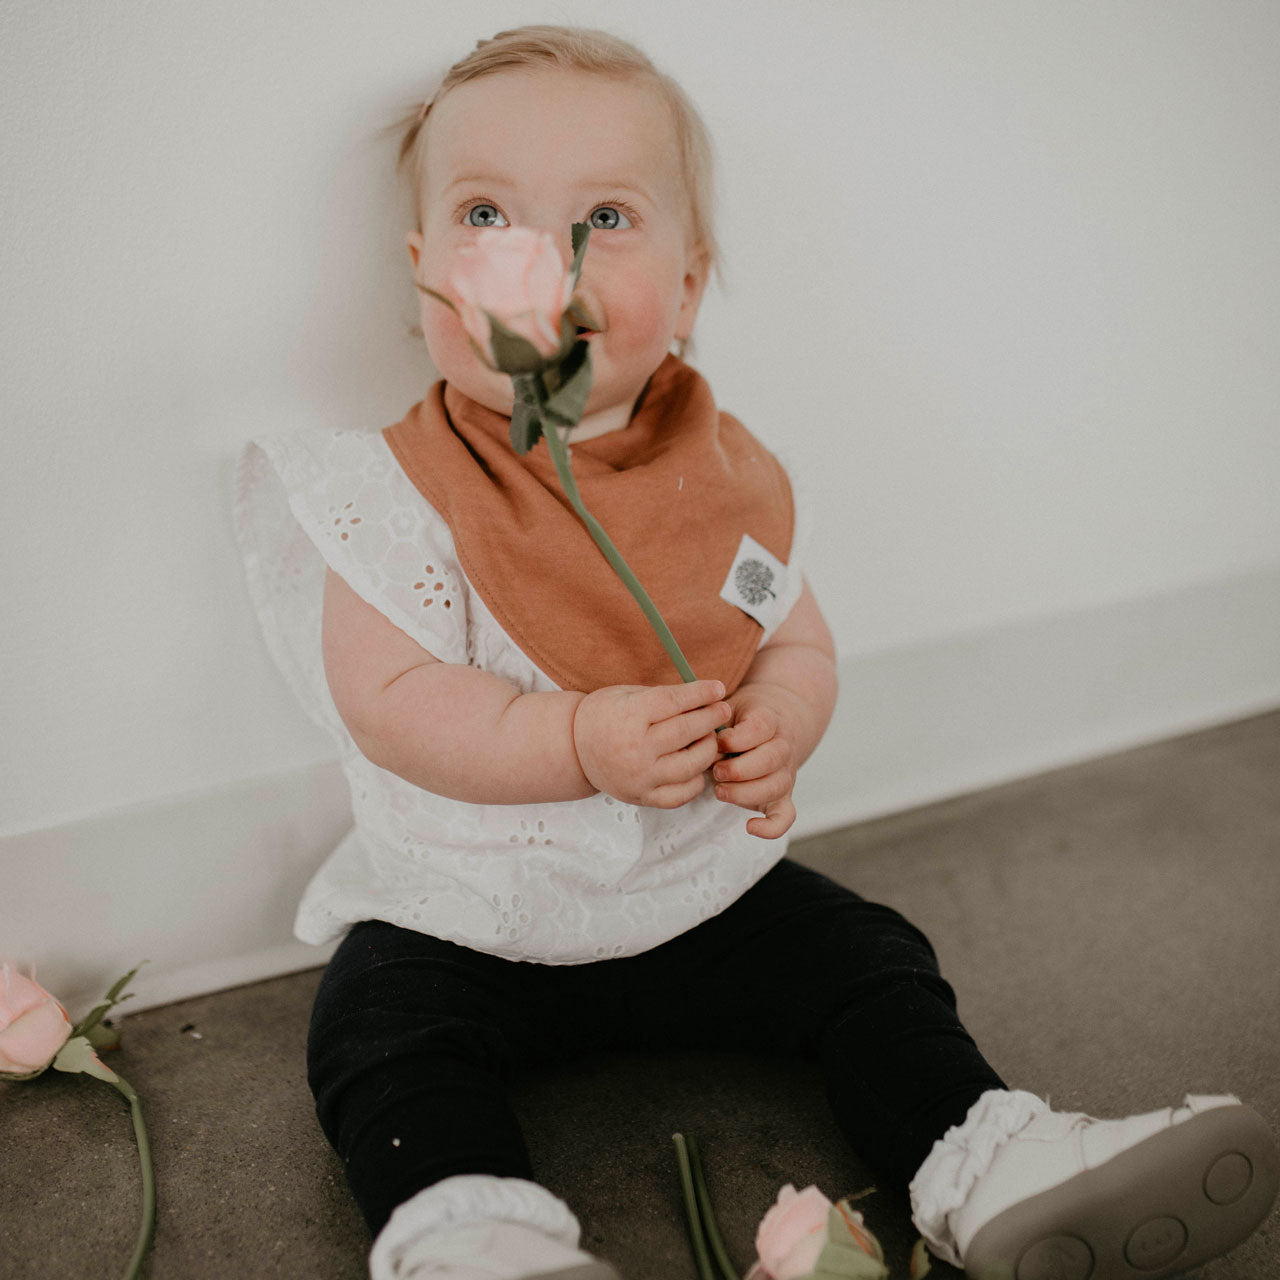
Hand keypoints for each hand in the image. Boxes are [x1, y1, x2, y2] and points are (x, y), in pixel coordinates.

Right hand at [573, 679, 730, 808]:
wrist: (573, 749)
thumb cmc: (604, 715)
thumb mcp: (627, 695)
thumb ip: (665, 697)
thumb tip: (706, 696)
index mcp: (628, 717)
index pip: (674, 702)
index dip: (700, 694)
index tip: (719, 689)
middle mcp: (635, 750)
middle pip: (687, 731)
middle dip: (711, 718)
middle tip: (722, 710)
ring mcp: (640, 777)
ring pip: (692, 764)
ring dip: (708, 748)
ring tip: (709, 737)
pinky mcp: (643, 797)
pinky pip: (682, 793)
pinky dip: (696, 779)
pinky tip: (695, 766)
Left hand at [711, 688, 799, 838]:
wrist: (776, 722)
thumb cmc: (742, 717)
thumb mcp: (727, 706)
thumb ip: (713, 718)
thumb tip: (697, 738)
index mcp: (769, 720)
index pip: (760, 727)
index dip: (735, 738)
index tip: (717, 741)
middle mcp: (783, 747)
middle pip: (771, 759)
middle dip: (738, 769)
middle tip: (716, 770)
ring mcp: (785, 773)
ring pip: (776, 787)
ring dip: (744, 793)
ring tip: (720, 790)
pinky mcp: (782, 796)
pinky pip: (785, 816)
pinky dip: (771, 828)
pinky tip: (749, 827)